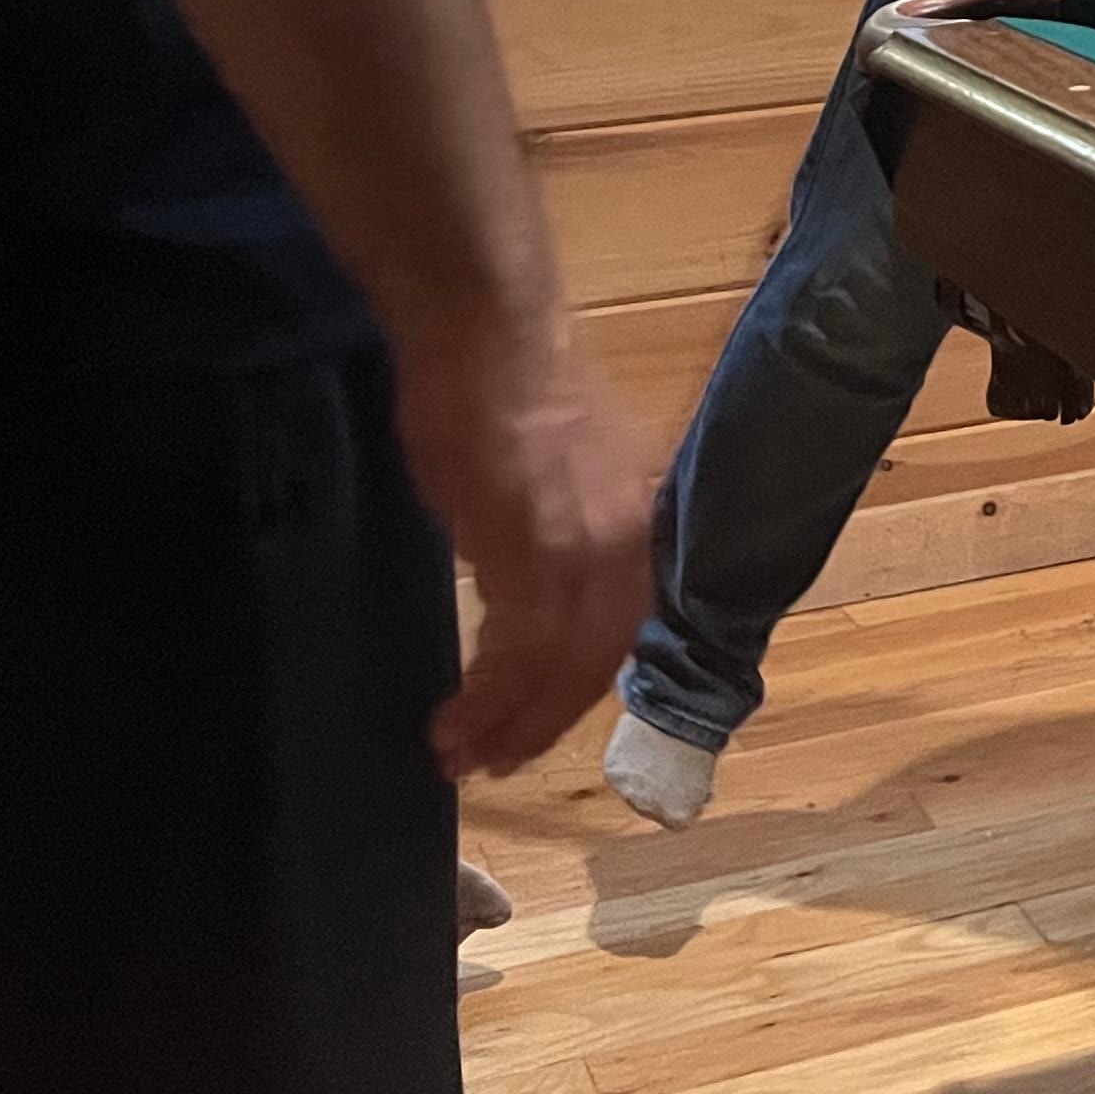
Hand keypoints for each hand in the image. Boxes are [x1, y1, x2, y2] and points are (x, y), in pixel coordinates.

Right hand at [395, 322, 655, 780]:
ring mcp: (584, 547)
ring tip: (463, 757)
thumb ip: (561, 525)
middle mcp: (625, 540)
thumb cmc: (503, 385)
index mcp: (637, 518)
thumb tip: (532, 576)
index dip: (578, 683)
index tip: (538, 722)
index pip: (620, 625)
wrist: (487, 330)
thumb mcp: (561, 466)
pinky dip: (488, 696)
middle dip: (544, 720)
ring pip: (557, 666)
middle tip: (496, 763)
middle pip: (596, 659)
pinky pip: (518, 650)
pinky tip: (457, 721)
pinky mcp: (533, 551)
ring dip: (508, 722)